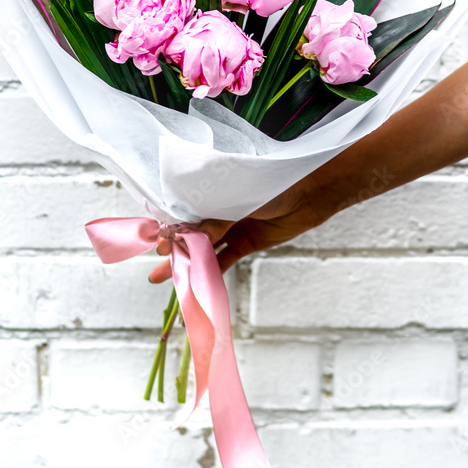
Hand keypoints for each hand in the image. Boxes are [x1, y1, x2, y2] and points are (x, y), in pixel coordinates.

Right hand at [148, 181, 327, 282]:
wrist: (310, 192)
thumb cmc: (273, 182)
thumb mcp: (239, 198)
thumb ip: (216, 220)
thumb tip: (191, 240)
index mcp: (213, 190)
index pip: (183, 210)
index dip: (170, 229)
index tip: (158, 244)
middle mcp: (218, 208)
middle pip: (189, 232)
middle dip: (172, 250)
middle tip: (157, 268)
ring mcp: (232, 226)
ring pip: (202, 249)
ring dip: (186, 264)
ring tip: (163, 280)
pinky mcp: (246, 242)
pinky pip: (224, 259)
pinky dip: (210, 272)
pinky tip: (196, 285)